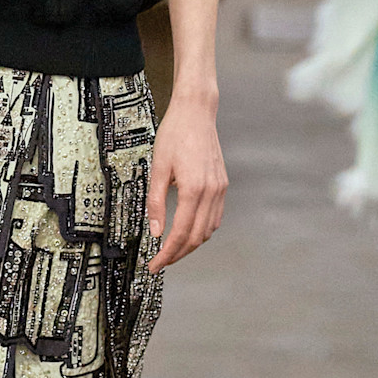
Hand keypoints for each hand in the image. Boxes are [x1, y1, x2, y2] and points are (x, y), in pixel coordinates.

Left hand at [146, 90, 227, 271]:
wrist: (196, 113)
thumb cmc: (175, 135)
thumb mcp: (157, 168)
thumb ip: (155, 202)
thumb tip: (155, 231)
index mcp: (193, 189)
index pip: (181, 233)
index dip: (167, 254)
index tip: (155, 264)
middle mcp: (211, 192)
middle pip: (196, 237)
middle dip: (178, 254)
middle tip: (161, 262)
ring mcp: (220, 189)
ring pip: (208, 230)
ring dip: (191, 244)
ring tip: (173, 250)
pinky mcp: (222, 184)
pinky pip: (215, 217)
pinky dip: (202, 230)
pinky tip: (190, 231)